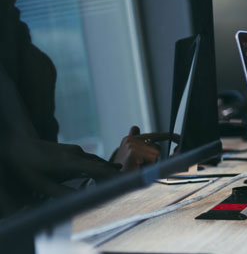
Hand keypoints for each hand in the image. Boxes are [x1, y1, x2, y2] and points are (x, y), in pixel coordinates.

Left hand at [0, 138, 120, 196]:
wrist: (17, 144)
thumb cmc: (27, 165)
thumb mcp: (42, 184)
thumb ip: (62, 194)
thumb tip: (80, 201)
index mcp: (70, 162)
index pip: (98, 169)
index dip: (112, 175)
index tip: (127, 179)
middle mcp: (76, 154)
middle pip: (100, 164)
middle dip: (114, 173)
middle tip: (129, 178)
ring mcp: (74, 150)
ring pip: (95, 160)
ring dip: (106, 168)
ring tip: (120, 173)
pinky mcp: (71, 150)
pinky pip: (89, 158)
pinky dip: (97, 165)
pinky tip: (100, 168)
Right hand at [111, 126, 178, 170]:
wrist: (113, 181)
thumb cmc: (125, 172)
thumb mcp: (137, 159)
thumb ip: (146, 148)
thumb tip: (160, 145)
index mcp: (130, 140)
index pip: (153, 135)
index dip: (167, 136)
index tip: (178, 137)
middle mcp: (130, 140)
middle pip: (157, 148)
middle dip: (153, 159)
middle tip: (138, 166)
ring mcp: (131, 144)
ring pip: (156, 154)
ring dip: (150, 164)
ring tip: (137, 168)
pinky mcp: (133, 152)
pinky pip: (153, 158)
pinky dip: (148, 166)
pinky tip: (136, 168)